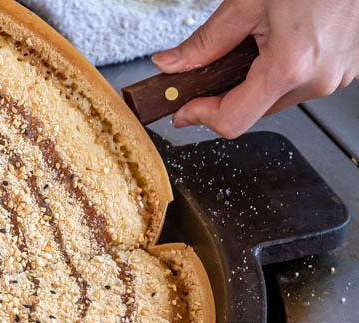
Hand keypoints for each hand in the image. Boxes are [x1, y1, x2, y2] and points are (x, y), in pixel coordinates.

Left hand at [152, 0, 358, 137]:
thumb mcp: (246, 3)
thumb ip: (205, 42)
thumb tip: (171, 64)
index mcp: (289, 67)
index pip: (232, 120)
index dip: (201, 116)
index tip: (184, 108)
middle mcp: (317, 80)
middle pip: (252, 111)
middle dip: (227, 93)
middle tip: (214, 67)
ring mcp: (336, 76)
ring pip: (276, 99)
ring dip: (257, 81)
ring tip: (261, 41)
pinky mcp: (346, 69)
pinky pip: (302, 83)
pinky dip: (282, 71)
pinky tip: (284, 41)